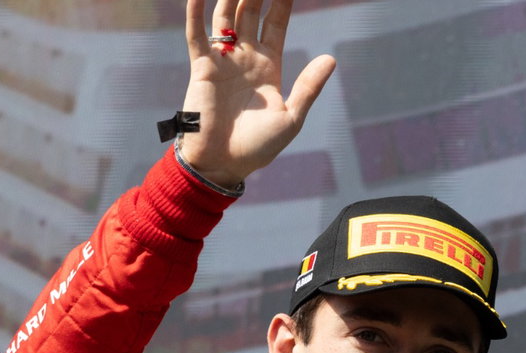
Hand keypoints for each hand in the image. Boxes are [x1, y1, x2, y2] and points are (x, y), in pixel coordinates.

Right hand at [178, 0, 335, 187]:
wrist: (222, 164)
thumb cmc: (258, 148)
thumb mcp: (290, 117)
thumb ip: (308, 87)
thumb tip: (331, 58)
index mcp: (268, 67)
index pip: (276, 23)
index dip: (282, 2)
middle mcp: (245, 58)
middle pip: (251, 12)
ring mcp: (222, 61)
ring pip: (225, 17)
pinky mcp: (201, 68)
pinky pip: (196, 35)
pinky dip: (195, 14)